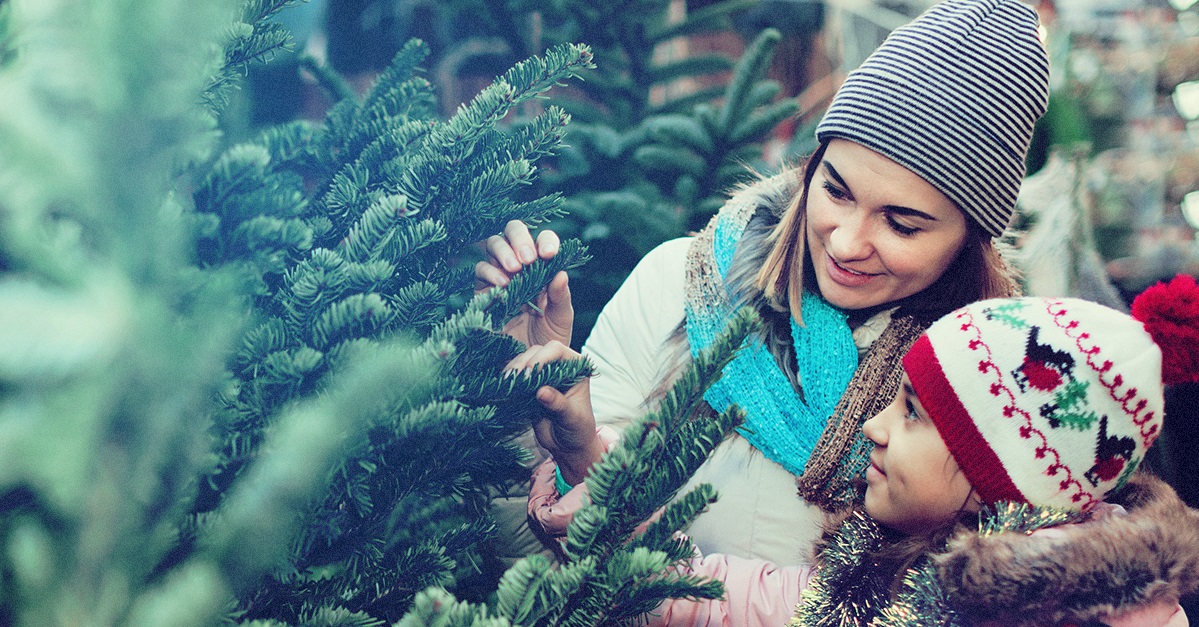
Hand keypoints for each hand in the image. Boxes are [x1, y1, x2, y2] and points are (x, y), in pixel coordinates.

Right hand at [475, 220, 572, 346]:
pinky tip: (502, 285)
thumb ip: (561, 296)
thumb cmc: (549, 338)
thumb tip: (561, 273)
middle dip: (520, 238)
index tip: (549, 254)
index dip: (546, 240)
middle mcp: (520, 264)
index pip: (543, 239)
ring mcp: (500, 274)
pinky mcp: (482, 290)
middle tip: (529, 259)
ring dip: (504, 251)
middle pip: (513, 231)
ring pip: (494, 244)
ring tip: (515, 269)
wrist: (529, 365)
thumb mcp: (561, 318)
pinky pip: (480, 270)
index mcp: (543, 266)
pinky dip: (490, 272)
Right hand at [505, 341, 604, 484]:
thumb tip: (541, 392)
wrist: (567, 445)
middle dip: (524, 363)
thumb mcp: (572, 418)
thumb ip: (559, 404)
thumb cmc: (578, 430)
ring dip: (513, 370)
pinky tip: (503, 386)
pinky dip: (508, 379)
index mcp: (576, 367)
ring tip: (507, 383)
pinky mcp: (529, 385)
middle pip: (537, 352)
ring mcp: (543, 374)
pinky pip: (516, 375)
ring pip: (524, 361)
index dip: (542, 357)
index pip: (557, 350)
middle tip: (515, 379)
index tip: (530, 373)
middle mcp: (559, 366)